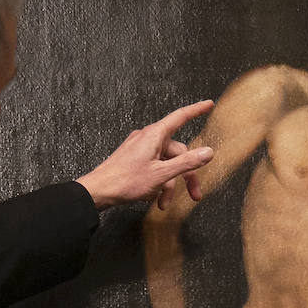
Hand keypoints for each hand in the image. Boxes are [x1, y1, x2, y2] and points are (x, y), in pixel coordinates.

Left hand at [77, 100, 213, 209]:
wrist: (98, 191)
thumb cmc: (125, 181)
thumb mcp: (161, 174)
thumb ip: (186, 163)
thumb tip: (207, 152)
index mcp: (155, 135)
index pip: (181, 117)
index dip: (196, 110)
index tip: (208, 104)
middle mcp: (148, 138)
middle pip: (177, 152)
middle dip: (185, 175)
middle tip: (194, 194)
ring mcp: (140, 148)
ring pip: (166, 164)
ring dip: (168, 185)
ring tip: (163, 203)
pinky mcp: (135, 159)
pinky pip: (154, 167)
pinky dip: (157, 182)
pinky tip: (153, 198)